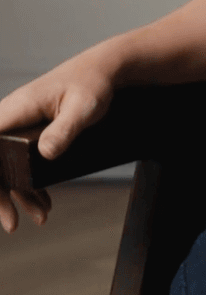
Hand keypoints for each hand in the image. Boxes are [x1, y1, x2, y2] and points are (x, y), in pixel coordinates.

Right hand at [0, 52, 116, 234]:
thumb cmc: (92, 83)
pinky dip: (30, 185)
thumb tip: (44, 154)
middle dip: (0, 195)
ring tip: (41, 216)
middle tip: (12, 223)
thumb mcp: (82, 108)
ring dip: (20, 194)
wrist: (105, 71)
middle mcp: (12, 118)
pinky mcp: (31, 133)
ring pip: (8, 166)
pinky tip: (43, 202)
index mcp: (16, 109)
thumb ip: (64, 129)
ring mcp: (20, 126)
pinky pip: (22, 163)